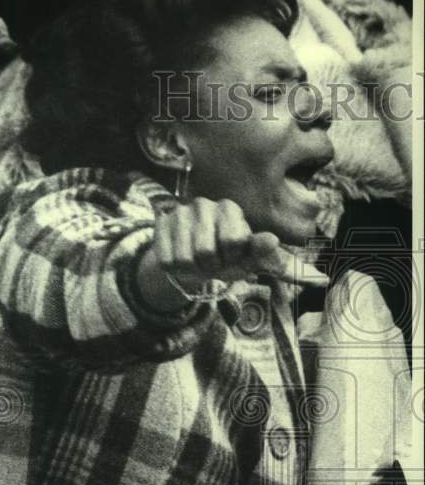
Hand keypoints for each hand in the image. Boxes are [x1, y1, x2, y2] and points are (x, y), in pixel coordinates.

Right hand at [136, 198, 326, 312]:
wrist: (188, 261)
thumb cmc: (227, 259)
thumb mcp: (256, 264)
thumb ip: (286, 268)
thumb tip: (322, 279)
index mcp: (233, 211)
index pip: (236, 239)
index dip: (234, 257)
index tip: (233, 254)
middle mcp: (207, 205)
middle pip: (210, 252)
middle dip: (213, 266)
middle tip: (215, 262)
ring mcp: (182, 213)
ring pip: (189, 257)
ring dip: (195, 269)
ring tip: (198, 261)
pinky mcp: (162, 225)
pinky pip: (170, 259)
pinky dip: (177, 268)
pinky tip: (181, 258)